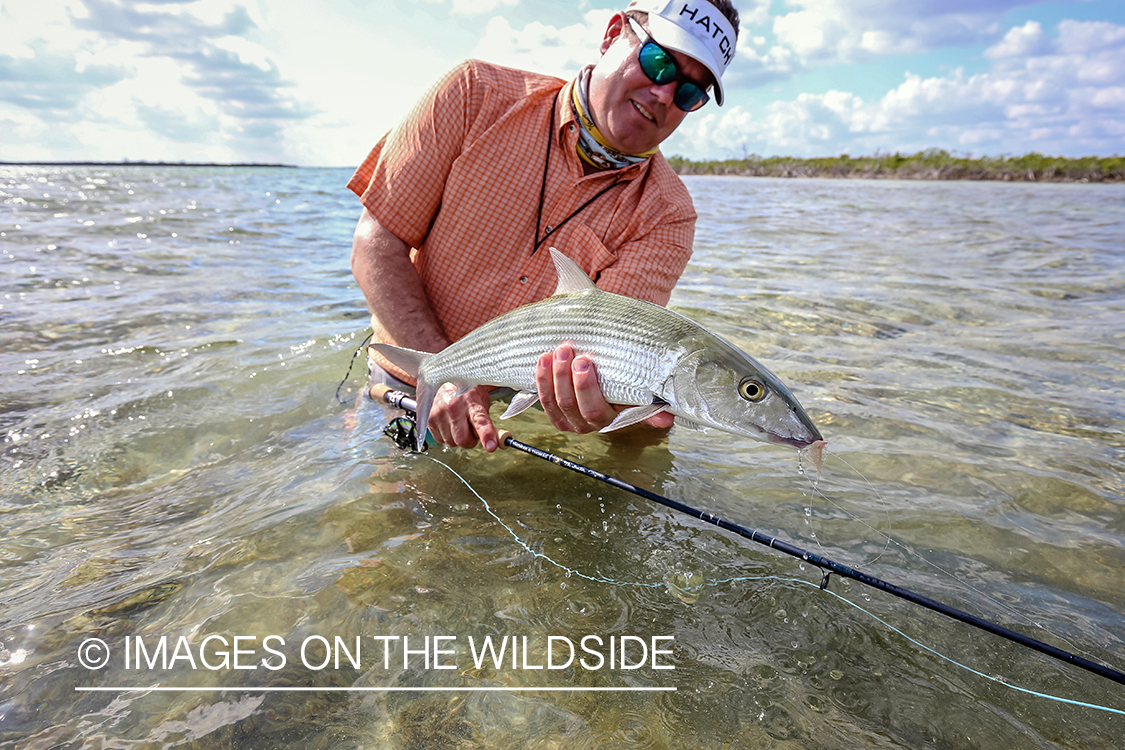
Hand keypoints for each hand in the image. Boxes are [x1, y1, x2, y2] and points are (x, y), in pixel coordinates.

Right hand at [426, 383, 500, 451]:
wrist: (445, 380)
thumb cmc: (466, 393)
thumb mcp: (481, 402)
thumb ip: (487, 422)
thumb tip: (498, 441)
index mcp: (472, 403)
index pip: (481, 422)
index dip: (486, 436)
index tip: (491, 446)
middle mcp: (454, 408)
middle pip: (463, 440)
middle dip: (470, 441)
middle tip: (471, 430)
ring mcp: (440, 414)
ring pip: (451, 442)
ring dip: (457, 438)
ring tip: (458, 423)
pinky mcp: (430, 419)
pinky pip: (440, 440)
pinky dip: (446, 436)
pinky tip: (448, 423)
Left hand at [536, 344, 673, 433]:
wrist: (608, 378)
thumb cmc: (625, 384)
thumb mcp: (639, 393)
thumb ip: (651, 404)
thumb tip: (668, 417)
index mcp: (609, 420)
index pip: (594, 410)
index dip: (585, 388)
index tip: (584, 362)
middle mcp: (588, 425)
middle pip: (570, 404)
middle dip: (565, 376)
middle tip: (568, 350)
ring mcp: (568, 420)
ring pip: (554, 401)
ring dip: (552, 374)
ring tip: (557, 350)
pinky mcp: (554, 413)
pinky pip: (542, 399)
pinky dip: (541, 378)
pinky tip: (543, 359)